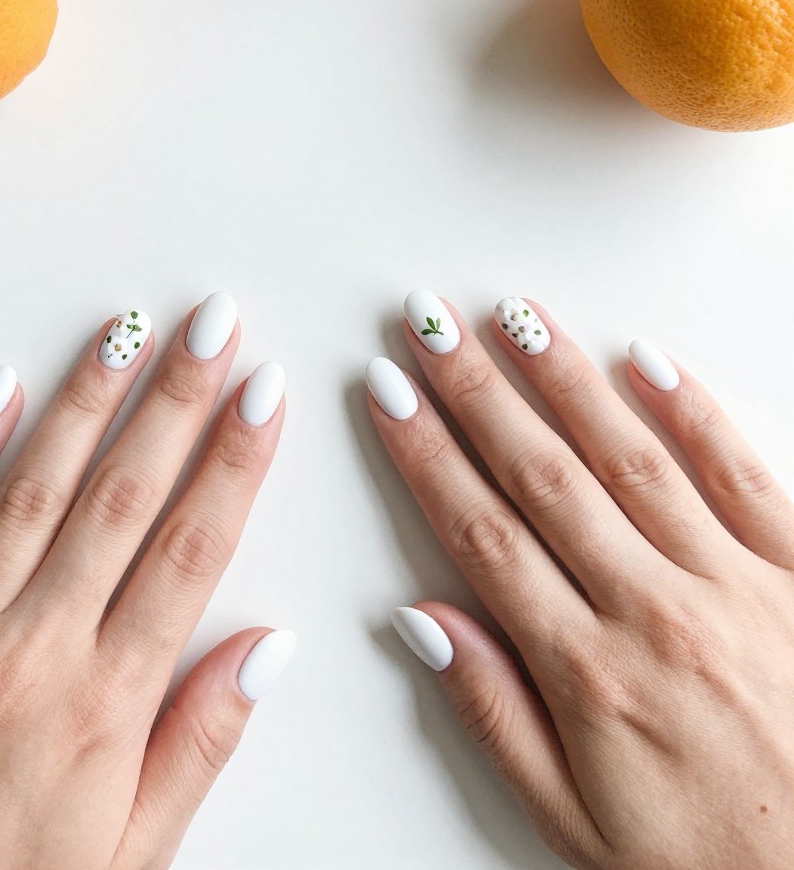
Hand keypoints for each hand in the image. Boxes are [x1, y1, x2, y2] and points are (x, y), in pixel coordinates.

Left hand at [0, 295, 291, 869]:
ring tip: (128, 332)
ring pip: (35, 486)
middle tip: (214, 325)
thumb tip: (267, 649)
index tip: (264, 396)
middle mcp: (34, 646)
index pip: (190, 550)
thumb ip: (200, 742)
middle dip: (177, 400)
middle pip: (123, 496)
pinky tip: (1, 387)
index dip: (235, 463)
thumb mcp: (130, 853)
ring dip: (87, 400)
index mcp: (105, 703)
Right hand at [369, 291, 793, 869]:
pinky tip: (644, 358)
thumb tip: (421, 620)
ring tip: (515, 316)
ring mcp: (733, 583)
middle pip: (543, 476)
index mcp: (591, 673)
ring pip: (630, 457)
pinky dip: (691, 411)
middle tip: (430, 324)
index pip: (483, 534)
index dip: (428, 455)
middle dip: (476, 390)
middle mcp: (656, 611)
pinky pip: (741, 474)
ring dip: (565, 379)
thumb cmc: (712, 857)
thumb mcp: (577, 823)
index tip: (391, 394)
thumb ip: (495, 712)